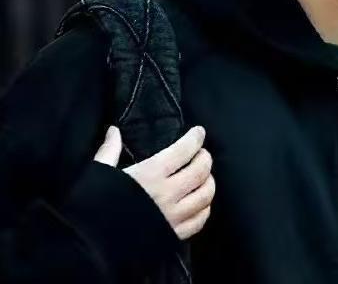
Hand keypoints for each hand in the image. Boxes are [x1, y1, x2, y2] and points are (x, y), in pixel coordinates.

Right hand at [94, 125, 214, 239]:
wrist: (86, 249)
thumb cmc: (89, 206)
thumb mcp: (96, 174)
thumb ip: (109, 151)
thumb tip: (113, 130)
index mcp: (149, 174)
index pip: (184, 150)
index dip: (195, 138)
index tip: (199, 132)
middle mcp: (166, 194)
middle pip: (201, 170)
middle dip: (205, 158)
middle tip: (201, 153)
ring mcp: (173, 217)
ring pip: (206, 195)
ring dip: (208, 182)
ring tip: (203, 176)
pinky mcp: (173, 236)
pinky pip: (200, 220)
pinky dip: (204, 208)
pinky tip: (200, 203)